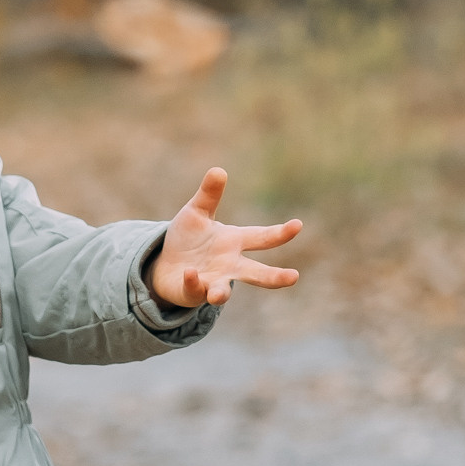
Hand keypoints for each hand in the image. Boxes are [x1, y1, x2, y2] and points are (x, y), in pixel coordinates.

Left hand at [148, 168, 301, 309]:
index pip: (261, 237)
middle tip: (294, 277)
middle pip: (256, 273)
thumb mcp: (197, 212)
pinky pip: (194, 288)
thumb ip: (209, 195)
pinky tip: (190, 273)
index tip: (298, 225)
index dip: (280, 232)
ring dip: (222, 293)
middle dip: (274, 277)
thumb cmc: (189, 238)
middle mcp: (229, 265)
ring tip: (219, 295)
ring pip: (223, 291)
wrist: (166, 265)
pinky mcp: (193, 292)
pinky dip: (193, 281)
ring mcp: (213, 280)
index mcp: (234, 242)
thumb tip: (219, 170)